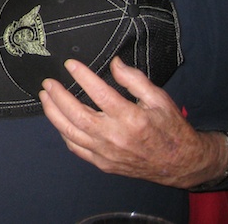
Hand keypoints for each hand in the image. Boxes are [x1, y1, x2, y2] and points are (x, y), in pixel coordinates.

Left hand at [38, 57, 227, 187]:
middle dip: (58, 96)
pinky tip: (58, 120)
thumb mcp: (159, 98)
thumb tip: (114, 63)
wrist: (181, 163)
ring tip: (45, 97)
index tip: (70, 64)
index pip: (99, 93)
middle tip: (48, 82)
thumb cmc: (170, 128)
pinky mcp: (103, 164)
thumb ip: (134, 79)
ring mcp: (107, 153)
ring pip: (71, 132)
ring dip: (53, 113)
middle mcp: (115, 137)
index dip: (82, 76)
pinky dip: (64, 133)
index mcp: (131, 118)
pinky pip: (77, 148)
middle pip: (77, 115)